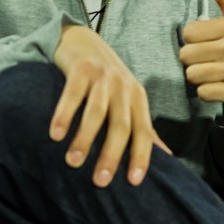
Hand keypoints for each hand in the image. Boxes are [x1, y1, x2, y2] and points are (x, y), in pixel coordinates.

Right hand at [51, 24, 165, 186]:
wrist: (83, 40)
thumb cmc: (107, 80)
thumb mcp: (129, 101)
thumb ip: (144, 128)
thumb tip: (167, 158)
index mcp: (138, 99)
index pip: (144, 132)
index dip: (141, 156)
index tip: (133, 182)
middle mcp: (124, 88)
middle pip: (121, 125)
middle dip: (111, 155)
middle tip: (100, 182)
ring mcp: (103, 77)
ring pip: (97, 112)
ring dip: (85, 138)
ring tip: (73, 162)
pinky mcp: (81, 68)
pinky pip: (72, 94)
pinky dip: (64, 114)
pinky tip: (55, 134)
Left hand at [179, 0, 223, 123]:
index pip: (188, 32)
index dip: (193, 40)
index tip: (208, 43)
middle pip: (186, 55)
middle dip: (194, 60)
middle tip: (210, 61)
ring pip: (192, 75)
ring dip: (199, 77)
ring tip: (215, 73)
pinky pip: (203, 93)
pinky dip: (208, 93)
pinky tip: (220, 86)